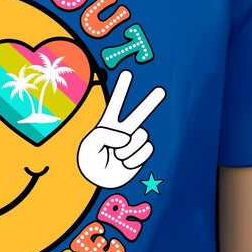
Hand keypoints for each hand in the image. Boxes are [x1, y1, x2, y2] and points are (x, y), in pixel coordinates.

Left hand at [77, 70, 164, 189]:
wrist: (97, 179)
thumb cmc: (90, 159)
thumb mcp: (91, 143)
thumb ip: (107, 134)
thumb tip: (129, 136)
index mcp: (108, 124)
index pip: (116, 104)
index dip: (122, 89)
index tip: (127, 73)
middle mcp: (123, 131)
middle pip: (139, 114)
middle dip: (150, 102)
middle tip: (161, 90)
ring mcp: (133, 143)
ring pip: (141, 136)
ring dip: (128, 149)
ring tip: (117, 155)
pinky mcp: (140, 155)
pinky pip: (145, 150)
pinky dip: (134, 159)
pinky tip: (124, 163)